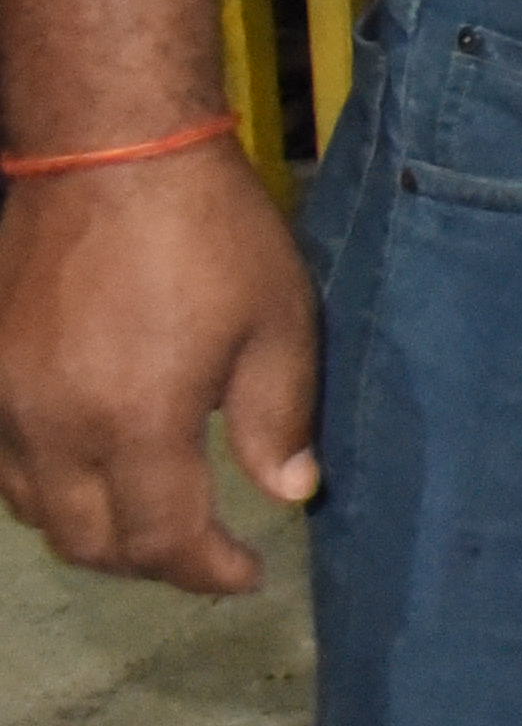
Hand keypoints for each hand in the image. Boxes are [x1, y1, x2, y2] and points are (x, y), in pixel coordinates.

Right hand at [0, 145, 319, 591]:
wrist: (110, 151)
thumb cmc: (211, 231)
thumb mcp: (277, 320)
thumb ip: (278, 417)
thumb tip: (289, 494)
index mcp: (136, 423)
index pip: (162, 541)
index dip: (207, 573)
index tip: (248, 574)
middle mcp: (54, 429)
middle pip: (90, 542)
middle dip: (153, 562)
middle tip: (205, 550)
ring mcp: (4, 404)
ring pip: (37, 513)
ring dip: (95, 531)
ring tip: (153, 518)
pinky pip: (5, 467)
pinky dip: (48, 489)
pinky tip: (92, 470)